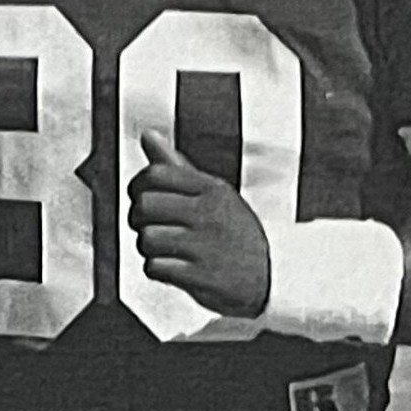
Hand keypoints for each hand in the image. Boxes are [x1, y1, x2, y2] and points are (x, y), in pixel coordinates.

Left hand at [127, 130, 269, 318]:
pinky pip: (155, 267)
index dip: (138, 186)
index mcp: (212, 189)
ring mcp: (205, 245)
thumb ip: (177, 166)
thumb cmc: (236, 232)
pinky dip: (157, 270)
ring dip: (148, 247)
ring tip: (165, 249)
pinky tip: (172, 266)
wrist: (272, 276)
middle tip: (151, 226)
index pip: (156, 174)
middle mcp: (209, 213)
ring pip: (147, 238)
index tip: (143, 197)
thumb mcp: (215, 193)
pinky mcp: (200, 276)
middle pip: (145, 205)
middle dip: (139, 219)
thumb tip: (148, 134)